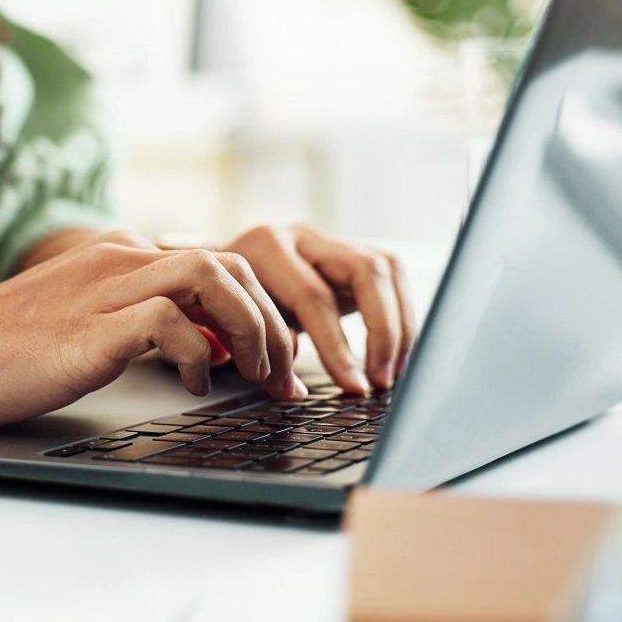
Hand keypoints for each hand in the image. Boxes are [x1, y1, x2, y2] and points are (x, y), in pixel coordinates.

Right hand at [0, 231, 303, 428]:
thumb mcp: (82, 326)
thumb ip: (138, 323)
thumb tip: (200, 348)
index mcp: (118, 256)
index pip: (215, 263)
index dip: (258, 310)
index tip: (275, 360)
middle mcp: (117, 260)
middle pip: (228, 264)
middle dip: (271, 321)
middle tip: (282, 376)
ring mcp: (102, 290)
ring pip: (209, 277)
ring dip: (249, 328)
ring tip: (255, 374)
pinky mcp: (87, 329)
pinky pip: (166, 322)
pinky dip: (196, 355)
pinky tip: (193, 387)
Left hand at [224, 224, 414, 393]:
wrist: (221, 273)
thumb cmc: (227, 303)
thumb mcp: (234, 321)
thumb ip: (265, 343)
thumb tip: (294, 378)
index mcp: (267, 247)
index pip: (314, 296)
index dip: (337, 346)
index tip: (353, 386)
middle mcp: (303, 235)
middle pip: (365, 271)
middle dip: (382, 331)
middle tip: (381, 380)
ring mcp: (330, 239)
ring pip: (386, 268)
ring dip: (399, 324)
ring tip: (393, 371)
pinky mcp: (350, 252)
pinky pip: (391, 276)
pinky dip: (400, 316)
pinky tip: (396, 353)